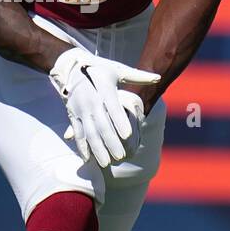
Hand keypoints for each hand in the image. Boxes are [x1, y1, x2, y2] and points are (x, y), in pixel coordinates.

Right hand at [49, 46, 158, 167]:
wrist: (71, 67)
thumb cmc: (99, 69)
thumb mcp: (118, 69)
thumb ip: (138, 76)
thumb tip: (158, 77)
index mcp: (103, 89)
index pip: (113, 108)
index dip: (119, 121)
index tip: (128, 135)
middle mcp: (90, 100)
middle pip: (102, 125)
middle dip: (111, 142)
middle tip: (121, 157)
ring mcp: (80, 109)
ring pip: (89, 133)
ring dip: (97, 149)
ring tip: (106, 163)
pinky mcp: (72, 115)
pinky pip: (77, 133)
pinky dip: (82, 147)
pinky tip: (88, 160)